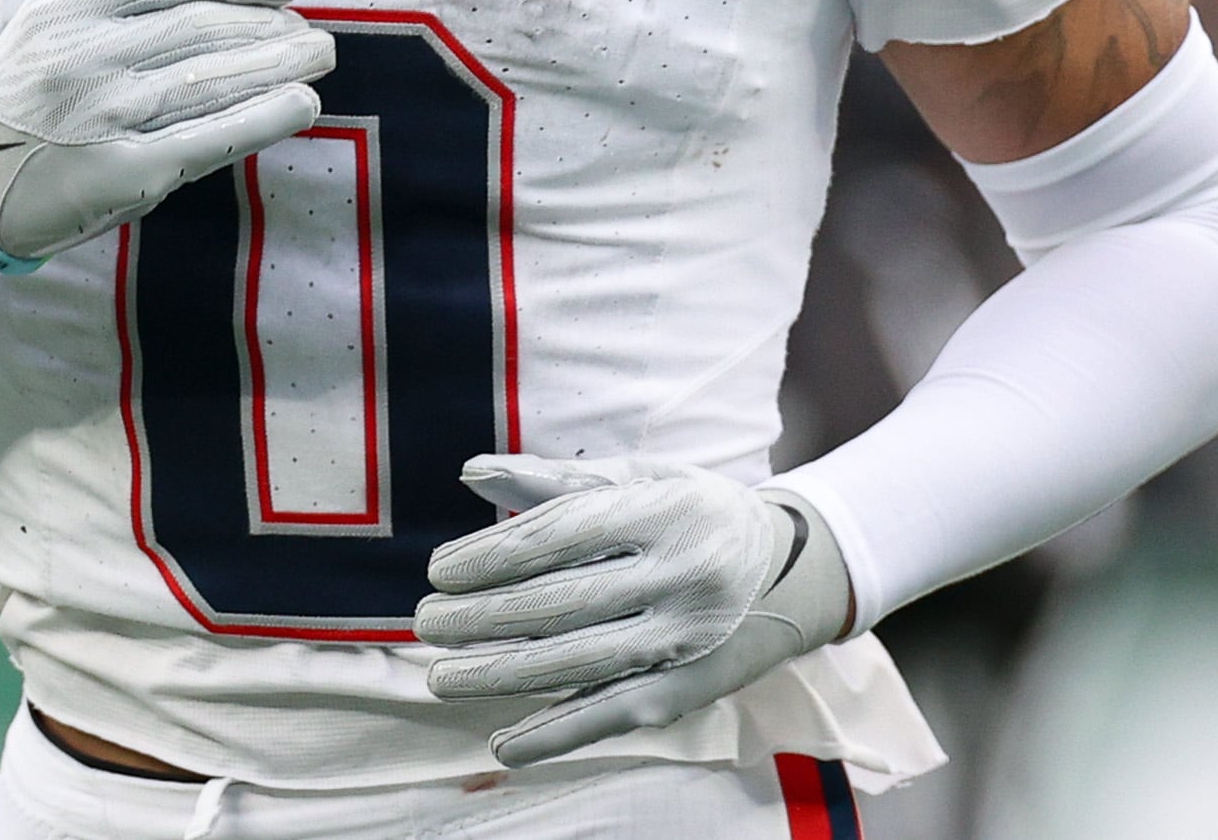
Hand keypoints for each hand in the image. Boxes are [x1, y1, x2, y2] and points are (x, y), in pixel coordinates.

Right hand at [0, 0, 330, 267]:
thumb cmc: (37, 86)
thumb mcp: (69, 11)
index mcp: (66, 7)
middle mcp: (79, 57)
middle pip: (197, 26)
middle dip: (267, 24)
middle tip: (308, 30)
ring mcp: (98, 118)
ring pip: (208, 79)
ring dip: (278, 65)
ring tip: (318, 57)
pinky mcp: (119, 175)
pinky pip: (204, 140)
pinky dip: (260, 119)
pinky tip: (301, 105)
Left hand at [417, 455, 853, 767]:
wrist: (792, 570)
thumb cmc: (693, 512)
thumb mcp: (639, 478)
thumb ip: (553, 481)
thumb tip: (470, 472)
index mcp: (665, 510)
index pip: (560, 536)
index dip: (492, 555)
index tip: (439, 570)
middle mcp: (681, 576)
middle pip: (561, 603)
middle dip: (482, 617)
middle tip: (425, 622)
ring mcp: (685, 638)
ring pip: (578, 663)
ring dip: (500, 675)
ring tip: (441, 676)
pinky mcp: (686, 689)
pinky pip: (612, 715)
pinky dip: (555, 735)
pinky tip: (503, 744)